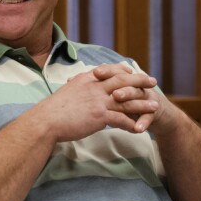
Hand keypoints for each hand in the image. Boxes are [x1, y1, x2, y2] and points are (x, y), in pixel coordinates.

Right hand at [38, 63, 159, 141]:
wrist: (45, 121)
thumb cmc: (52, 110)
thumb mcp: (66, 92)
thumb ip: (77, 88)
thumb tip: (77, 86)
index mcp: (86, 79)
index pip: (110, 71)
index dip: (124, 71)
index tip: (133, 71)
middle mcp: (94, 87)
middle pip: (123, 81)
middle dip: (140, 81)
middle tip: (153, 82)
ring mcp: (98, 101)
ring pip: (127, 100)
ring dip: (142, 103)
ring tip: (154, 107)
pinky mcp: (99, 115)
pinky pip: (121, 119)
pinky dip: (132, 124)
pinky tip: (139, 129)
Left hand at [93, 65, 181, 134]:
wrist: (156, 113)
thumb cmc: (130, 103)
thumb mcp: (118, 95)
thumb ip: (103, 89)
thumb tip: (81, 82)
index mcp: (127, 81)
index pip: (117, 72)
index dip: (107, 71)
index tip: (94, 72)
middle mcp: (137, 86)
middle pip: (126, 81)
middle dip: (117, 82)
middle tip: (105, 84)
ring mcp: (146, 98)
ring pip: (137, 95)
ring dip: (128, 96)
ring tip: (116, 97)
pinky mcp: (154, 112)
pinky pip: (148, 117)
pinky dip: (143, 123)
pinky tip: (137, 129)